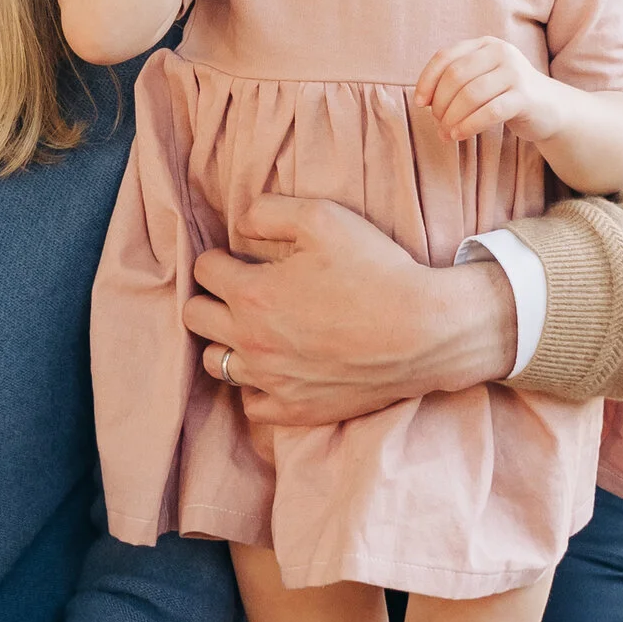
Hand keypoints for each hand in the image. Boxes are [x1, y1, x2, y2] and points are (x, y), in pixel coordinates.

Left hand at [186, 192, 517, 427]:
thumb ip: (268, 212)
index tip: (240, 258)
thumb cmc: (376, 270)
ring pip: (216, 363)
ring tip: (256, 328)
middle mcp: (252, 342)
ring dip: (227, 341)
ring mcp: (272, 381)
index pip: (204, 270)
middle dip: (211, 297)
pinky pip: (251, 403)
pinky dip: (255, 386)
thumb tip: (239, 224)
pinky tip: (276, 367)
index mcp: (252, 294)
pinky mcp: (296, 410)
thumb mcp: (323, 217)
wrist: (425, 332)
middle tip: (241, 291)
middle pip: (196, 317)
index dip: (221, 257)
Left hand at [417, 34, 560, 151]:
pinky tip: (459, 135)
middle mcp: (500, 52)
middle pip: (455, 76)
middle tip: (437, 123)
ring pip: (470, 95)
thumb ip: (456, 82)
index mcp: (484, 44)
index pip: (445, 57)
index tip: (420, 103)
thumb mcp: (481, 80)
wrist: (550, 108)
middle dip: (440, 103)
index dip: (427, 80)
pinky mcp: (525, 96)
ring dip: (452, 118)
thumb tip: (424, 101)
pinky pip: (489, 111)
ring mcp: (514, 72)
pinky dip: (469, 125)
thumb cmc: (506, 95)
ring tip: (446, 134)